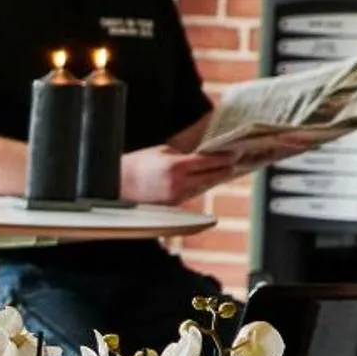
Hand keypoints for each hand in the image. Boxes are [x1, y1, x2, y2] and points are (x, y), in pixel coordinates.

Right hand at [121, 145, 238, 205]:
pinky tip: (208, 178)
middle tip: (237, 160)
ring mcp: (177, 196)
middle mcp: (180, 183)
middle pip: (214, 177)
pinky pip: (194, 192)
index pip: (211, 162)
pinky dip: (202, 184)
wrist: (118, 185)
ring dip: (216, 177)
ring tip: (226, 168)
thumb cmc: (138, 164)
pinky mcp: (174, 204)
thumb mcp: (163, 151)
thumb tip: (205, 151)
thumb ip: (185, 153)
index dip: (227, 157)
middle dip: (226, 168)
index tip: (237, 152)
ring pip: (206, 186)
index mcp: (177, 166)